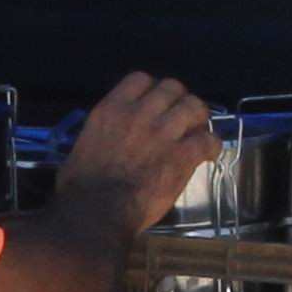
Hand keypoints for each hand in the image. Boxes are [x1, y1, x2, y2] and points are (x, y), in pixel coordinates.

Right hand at [54, 74, 213, 232]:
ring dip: (199, 118)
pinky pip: (207, 140)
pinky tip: (209, 154)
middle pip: (172, 87)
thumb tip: (108, 138)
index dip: (153, 88)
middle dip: (179, 100)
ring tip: (199, 131)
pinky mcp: (182, 156)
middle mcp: (139, 114)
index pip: (140, 79)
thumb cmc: (80, 187)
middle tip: (182, 117)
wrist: (98, 212)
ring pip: (194, 107)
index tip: (156, 102)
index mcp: (112, 109)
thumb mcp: (84, 145)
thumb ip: (102, 133)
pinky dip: (211, 146)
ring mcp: (163, 133)